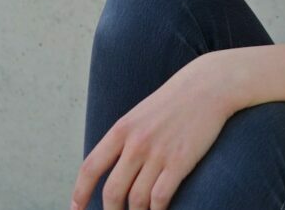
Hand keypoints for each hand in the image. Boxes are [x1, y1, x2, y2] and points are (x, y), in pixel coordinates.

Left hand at [69, 52, 238, 209]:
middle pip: (112, 191)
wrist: (209, 86)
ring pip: (137, 199)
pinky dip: (157, 209)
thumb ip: (124, 139)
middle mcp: (136, 143)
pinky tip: (159, 209)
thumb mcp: (140, 114)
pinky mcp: (180, 161)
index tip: (76, 209)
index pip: (90, 168)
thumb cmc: (175, 101)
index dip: (79, 193)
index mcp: (121, 130)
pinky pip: (160, 197)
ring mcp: (158, 153)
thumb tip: (110, 167)